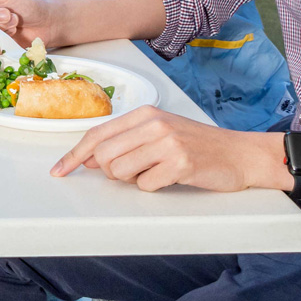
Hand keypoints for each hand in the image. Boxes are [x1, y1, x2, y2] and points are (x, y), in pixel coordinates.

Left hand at [51, 107, 290, 193]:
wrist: (241, 154)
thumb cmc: (198, 145)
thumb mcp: (159, 133)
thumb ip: (124, 142)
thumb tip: (87, 158)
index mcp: (145, 113)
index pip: (96, 134)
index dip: (73, 156)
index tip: (58, 171)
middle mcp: (153, 124)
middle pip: (103, 156)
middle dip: (111, 172)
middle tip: (136, 170)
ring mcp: (167, 143)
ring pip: (119, 172)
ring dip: (133, 180)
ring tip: (156, 171)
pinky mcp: (180, 164)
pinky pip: (145, 185)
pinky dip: (154, 187)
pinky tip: (172, 177)